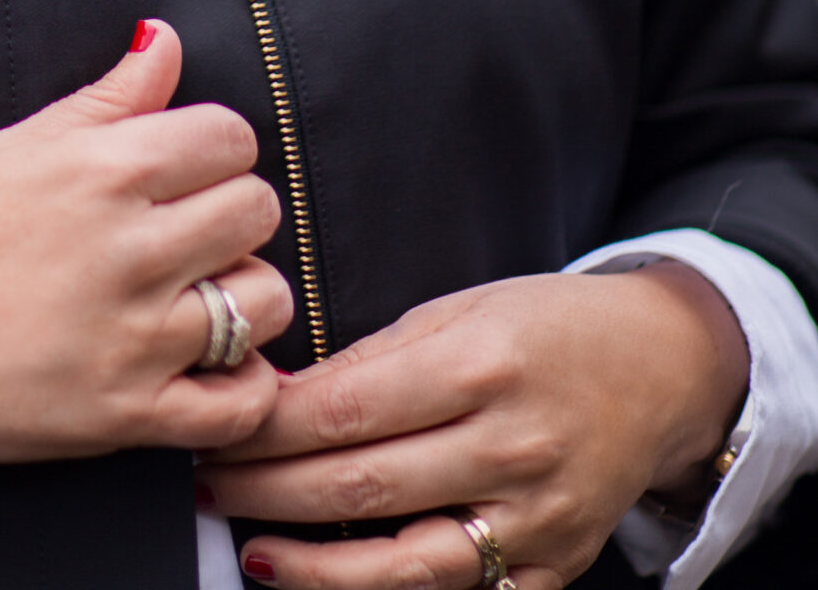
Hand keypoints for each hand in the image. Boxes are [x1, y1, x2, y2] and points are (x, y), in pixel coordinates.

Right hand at [0, 19, 292, 462]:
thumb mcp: (19, 145)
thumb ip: (110, 96)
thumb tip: (167, 42)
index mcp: (104, 170)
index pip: (230, 137)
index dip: (216, 149)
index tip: (190, 171)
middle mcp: (130, 248)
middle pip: (256, 210)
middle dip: (232, 215)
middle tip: (190, 233)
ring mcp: (135, 336)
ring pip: (264, 301)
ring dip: (243, 299)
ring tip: (200, 299)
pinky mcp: (130, 415)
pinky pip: (241, 405)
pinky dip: (244, 389)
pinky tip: (212, 366)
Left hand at [197, 264, 747, 587]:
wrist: (661, 369)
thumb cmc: (547, 327)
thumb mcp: (461, 308)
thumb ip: (376, 356)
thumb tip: (285, 396)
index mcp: (480, 365)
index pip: (344, 410)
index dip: (266, 428)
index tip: (215, 428)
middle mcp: (510, 448)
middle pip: (361, 487)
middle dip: (267, 492)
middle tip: (209, 487)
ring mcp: (536, 521)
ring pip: (406, 567)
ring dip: (316, 568)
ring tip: (254, 555)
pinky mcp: (554, 571)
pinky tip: (339, 587)